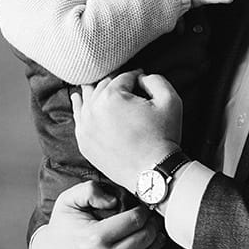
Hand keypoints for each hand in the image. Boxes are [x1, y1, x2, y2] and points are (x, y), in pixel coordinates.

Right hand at [30, 181, 166, 248]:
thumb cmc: (62, 228)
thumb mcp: (68, 201)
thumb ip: (90, 190)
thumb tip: (114, 200)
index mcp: (96, 236)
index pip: (135, 221)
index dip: (144, 212)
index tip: (143, 210)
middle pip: (144, 240)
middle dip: (153, 227)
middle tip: (152, 222)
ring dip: (157, 248)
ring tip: (155, 239)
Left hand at [72, 70, 181, 190]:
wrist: (153, 172)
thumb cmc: (163, 136)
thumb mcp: (170, 100)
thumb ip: (155, 79)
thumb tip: (141, 78)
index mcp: (111, 96)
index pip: (123, 77)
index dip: (136, 76)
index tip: (142, 79)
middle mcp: (93, 109)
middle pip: (103, 86)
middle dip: (116, 83)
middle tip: (128, 85)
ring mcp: (85, 127)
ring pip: (86, 99)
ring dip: (94, 90)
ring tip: (97, 84)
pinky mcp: (83, 142)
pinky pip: (78, 118)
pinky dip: (80, 107)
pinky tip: (78, 99)